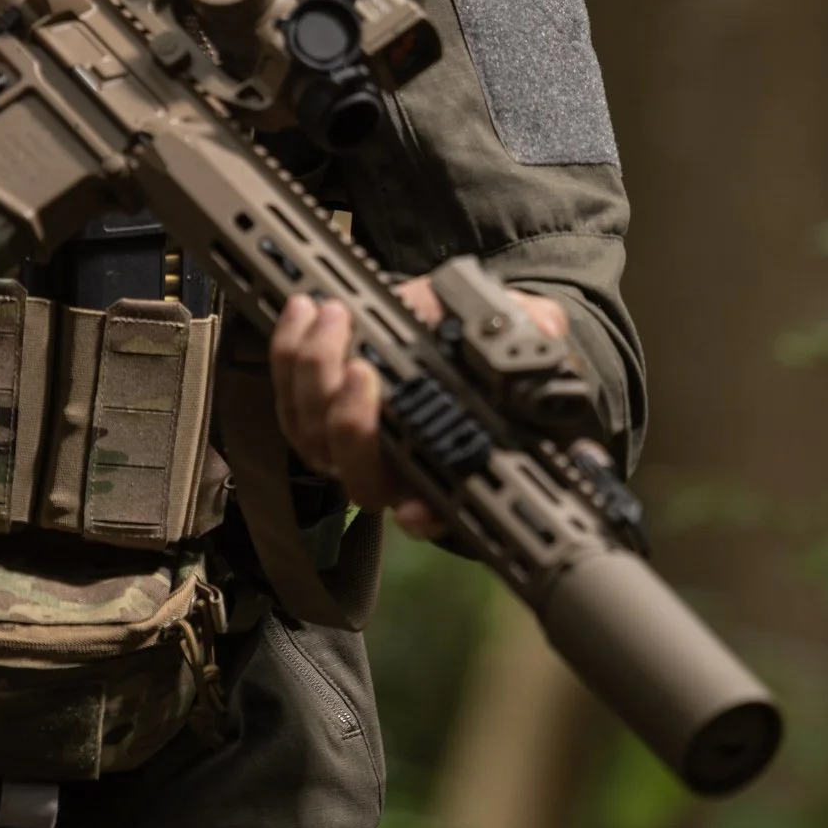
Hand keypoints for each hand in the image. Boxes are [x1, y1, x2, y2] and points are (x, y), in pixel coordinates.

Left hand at [268, 278, 569, 542]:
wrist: (440, 317)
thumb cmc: (482, 342)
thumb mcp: (524, 329)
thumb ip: (536, 335)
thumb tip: (543, 340)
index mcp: (445, 464)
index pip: (433, 509)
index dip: (421, 515)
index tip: (416, 504)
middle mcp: (389, 467)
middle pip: (356, 472)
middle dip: (351, 422)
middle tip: (362, 366)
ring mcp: (342, 443)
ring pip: (310, 432)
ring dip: (312, 373)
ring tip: (331, 316)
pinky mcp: (307, 410)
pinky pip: (284, 395)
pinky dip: (287, 353)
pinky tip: (302, 313)